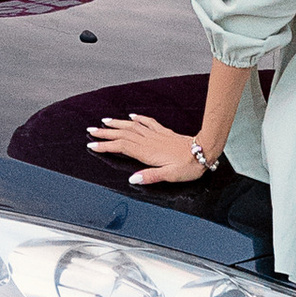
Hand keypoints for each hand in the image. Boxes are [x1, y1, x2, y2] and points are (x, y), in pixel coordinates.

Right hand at [89, 113, 211, 185]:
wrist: (204, 151)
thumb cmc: (189, 166)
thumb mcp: (170, 175)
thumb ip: (150, 177)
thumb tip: (133, 179)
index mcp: (147, 153)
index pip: (121, 147)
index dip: (106, 146)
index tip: (93, 144)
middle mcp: (149, 142)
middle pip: (122, 134)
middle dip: (106, 133)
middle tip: (92, 130)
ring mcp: (156, 135)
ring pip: (132, 127)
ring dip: (117, 124)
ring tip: (105, 121)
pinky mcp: (164, 132)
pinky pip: (148, 123)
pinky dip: (138, 118)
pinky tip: (132, 116)